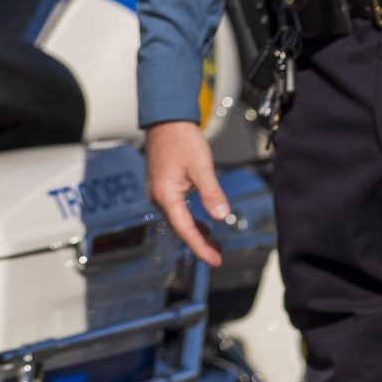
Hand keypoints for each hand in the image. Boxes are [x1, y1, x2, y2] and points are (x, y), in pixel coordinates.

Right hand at [144, 121, 228, 267]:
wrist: (167, 120)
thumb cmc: (181, 139)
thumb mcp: (201, 167)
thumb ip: (212, 194)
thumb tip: (222, 217)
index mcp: (166, 196)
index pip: (185, 230)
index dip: (200, 248)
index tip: (214, 261)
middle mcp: (159, 197)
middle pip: (180, 228)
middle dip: (199, 243)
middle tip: (217, 257)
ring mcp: (159, 192)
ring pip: (179, 220)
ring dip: (196, 232)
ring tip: (214, 244)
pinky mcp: (163, 186)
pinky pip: (177, 210)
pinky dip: (190, 220)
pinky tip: (202, 223)